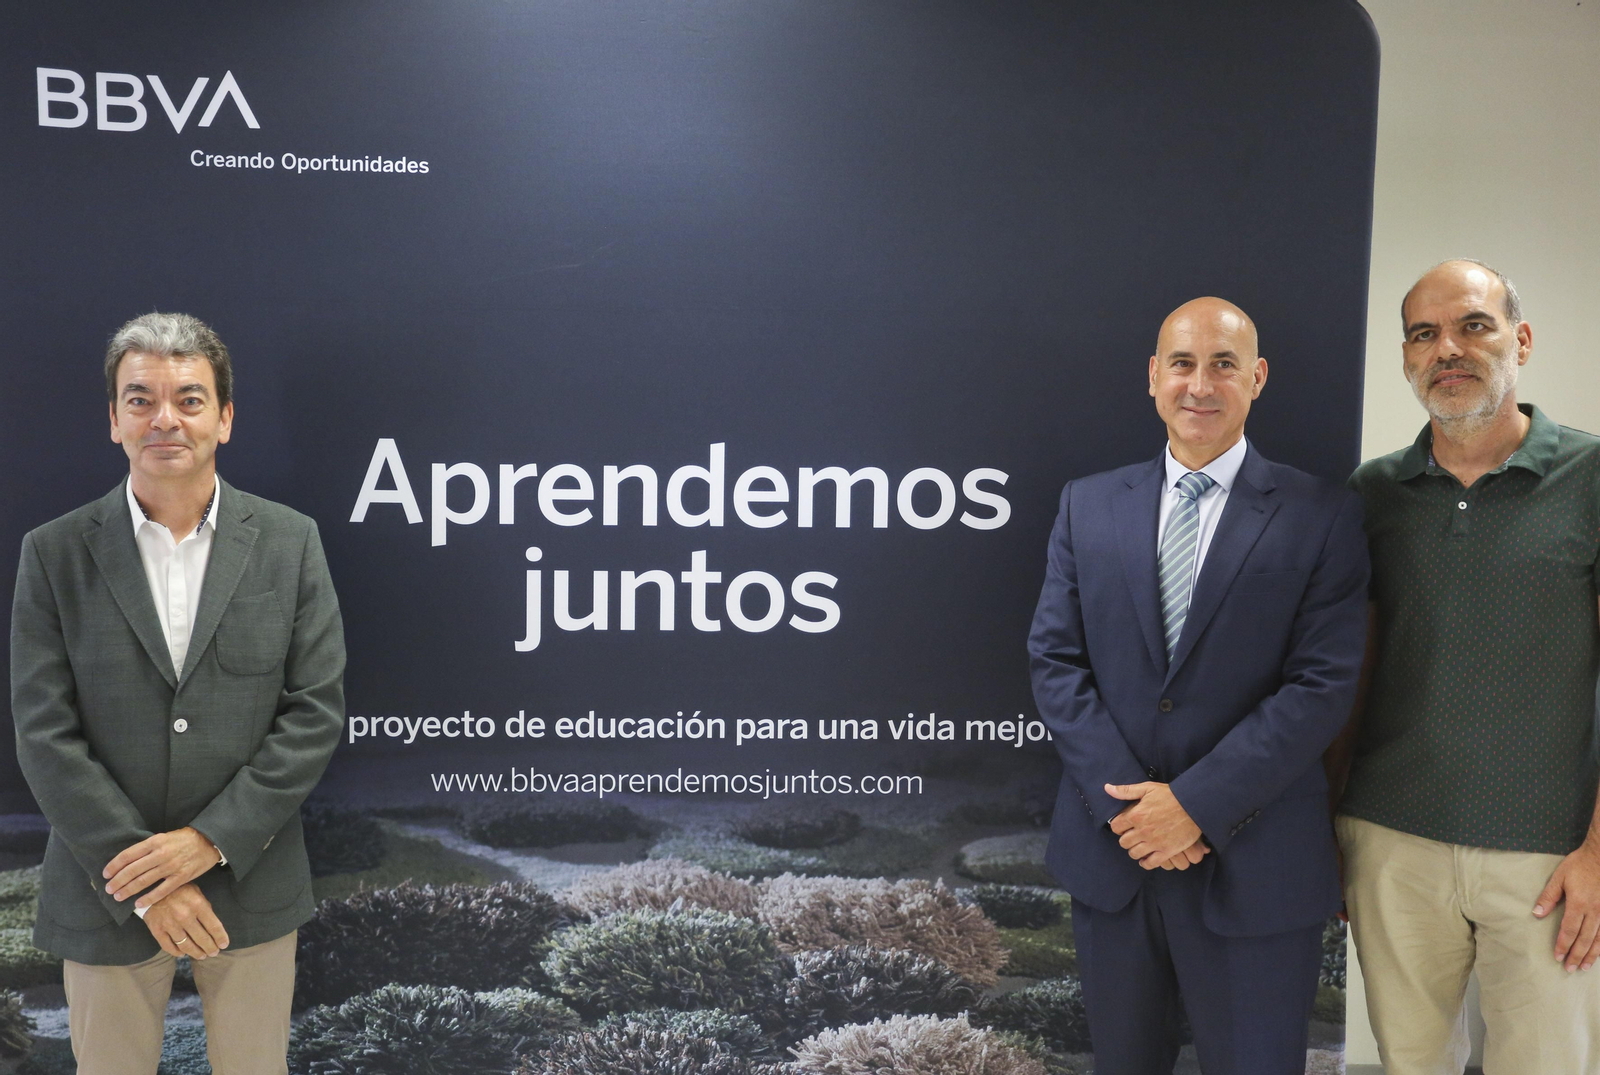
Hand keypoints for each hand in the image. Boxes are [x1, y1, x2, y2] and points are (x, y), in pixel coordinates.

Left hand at [104, 826, 220, 907]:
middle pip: (133, 870)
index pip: (128, 855)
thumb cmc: (183, 839)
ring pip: (144, 881)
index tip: (105, 874)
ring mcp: (171, 866)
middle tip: (108, 889)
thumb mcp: (163, 837)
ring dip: (128, 890)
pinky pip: (161, 890)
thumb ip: (147, 848)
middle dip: (118, 881)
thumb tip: (127, 861)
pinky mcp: (181, 877)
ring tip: (118, 897)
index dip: (114, 865)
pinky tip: (138, 904)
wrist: (209, 841)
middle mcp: (161, 853)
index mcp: (155, 841)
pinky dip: (148, 898)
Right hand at [142, 882, 228, 958]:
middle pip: (201, 938)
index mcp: (198, 905)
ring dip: (195, 953)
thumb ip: (204, 906)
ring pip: (186, 945)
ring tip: (202, 956)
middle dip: (210, 948)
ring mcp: (170, 924)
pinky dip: (177, 952)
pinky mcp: (157, 930)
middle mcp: (185, 916)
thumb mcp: (196, 892)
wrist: (152, 888)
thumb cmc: (178, 888)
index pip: (213, 926)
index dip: (220, 938)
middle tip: (214, 953)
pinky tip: (183, 953)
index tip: (224, 945)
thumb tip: (211, 924)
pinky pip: (168, 947)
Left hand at [1106, 782, 1202, 868]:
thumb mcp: (1147, 788)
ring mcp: (1154, 842)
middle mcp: (1143, 830)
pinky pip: (1150, 863)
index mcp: (1136, 815)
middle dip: (1126, 839)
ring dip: (1134, 850)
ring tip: (1139, 846)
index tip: (1124, 825)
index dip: (1118, 826)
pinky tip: (1146, 858)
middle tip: (1132, 836)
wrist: (1193, 805)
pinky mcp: (1166, 851)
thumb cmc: (1170, 795)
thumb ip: (1126, 791)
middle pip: (1123, 842)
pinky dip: (1146, 862)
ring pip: (1134, 853)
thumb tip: (1107, 788)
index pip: (1115, 827)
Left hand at [1534, 840, 1599, 971]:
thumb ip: (1548, 896)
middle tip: (1569, 969)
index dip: (1563, 945)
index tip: (1558, 957)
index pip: (1569, 930)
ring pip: (1599, 939)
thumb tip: (1537, 913)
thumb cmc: (1579, 865)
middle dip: (1576, 955)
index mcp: (1578, 904)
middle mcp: (1594, 911)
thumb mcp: (1559, 877)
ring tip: (1584, 967)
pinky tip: (1599, 953)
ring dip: (1591, 955)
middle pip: (1585, 939)